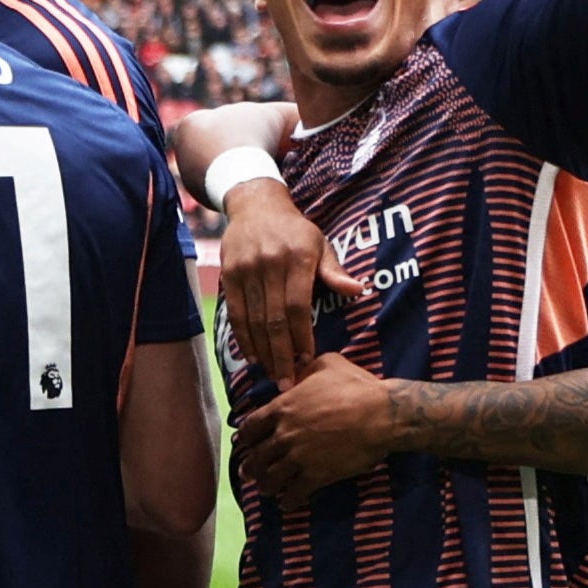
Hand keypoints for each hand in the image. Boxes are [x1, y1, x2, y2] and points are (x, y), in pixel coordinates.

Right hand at [215, 179, 355, 387]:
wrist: (256, 205)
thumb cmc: (296, 231)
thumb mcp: (320, 244)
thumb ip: (334, 271)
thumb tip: (358, 290)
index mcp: (297, 257)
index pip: (298, 306)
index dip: (301, 336)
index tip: (306, 359)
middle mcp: (270, 263)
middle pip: (274, 319)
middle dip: (281, 354)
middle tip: (287, 382)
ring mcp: (246, 269)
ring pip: (254, 320)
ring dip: (263, 352)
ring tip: (272, 375)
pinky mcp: (229, 275)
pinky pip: (236, 314)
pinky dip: (243, 338)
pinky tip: (252, 356)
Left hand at [232, 352, 395, 503]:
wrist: (382, 415)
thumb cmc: (356, 387)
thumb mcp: (327, 364)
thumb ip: (306, 369)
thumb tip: (298, 371)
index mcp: (282, 407)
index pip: (250, 427)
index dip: (245, 437)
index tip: (245, 442)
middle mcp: (284, 435)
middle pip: (256, 457)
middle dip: (250, 467)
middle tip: (248, 473)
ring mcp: (298, 457)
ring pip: (271, 478)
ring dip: (266, 486)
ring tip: (266, 489)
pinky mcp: (315, 476)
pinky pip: (294, 494)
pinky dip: (288, 501)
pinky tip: (287, 504)